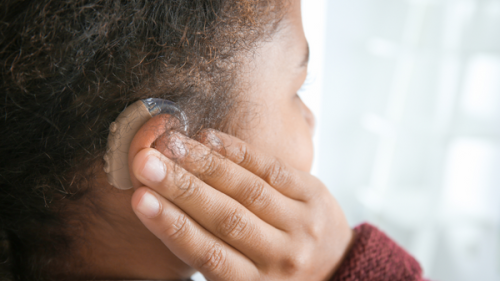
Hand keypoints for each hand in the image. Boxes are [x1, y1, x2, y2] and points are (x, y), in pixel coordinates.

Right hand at [130, 129, 352, 280]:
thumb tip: (167, 217)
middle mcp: (280, 257)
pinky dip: (238, 152)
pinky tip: (208, 139)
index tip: (140, 200)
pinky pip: (272, 169)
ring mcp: (300, 223)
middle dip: (182, 188)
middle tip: (145, 163)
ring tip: (170, 145)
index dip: (172, 225)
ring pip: (247, 190)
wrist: (336, 270)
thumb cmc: (277, 277)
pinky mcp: (313, 195)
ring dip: (205, 164)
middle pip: (226, 218)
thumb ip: (213, 255)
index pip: (208, 252)